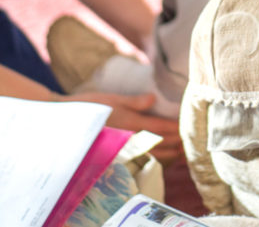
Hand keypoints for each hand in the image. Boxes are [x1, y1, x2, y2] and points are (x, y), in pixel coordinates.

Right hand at [62, 91, 183, 165]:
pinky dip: (153, 159)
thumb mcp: (113, 99)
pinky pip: (140, 160)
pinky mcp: (117, 155)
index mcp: (132, 122)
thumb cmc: (90, 106)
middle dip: (176, 143)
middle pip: (160, 143)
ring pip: (152, 154)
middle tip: (190, 142)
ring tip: (179, 152)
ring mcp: (124, 149)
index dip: (176, 128)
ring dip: (168, 154)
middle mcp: (130, 138)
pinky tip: (159, 157)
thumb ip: (134, 101)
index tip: (188, 127)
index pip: (161, 128)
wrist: (68, 123)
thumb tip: (153, 98)